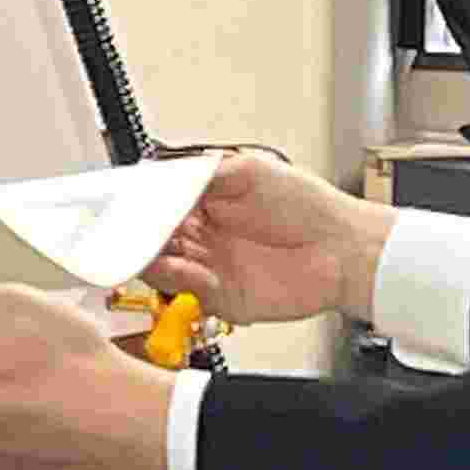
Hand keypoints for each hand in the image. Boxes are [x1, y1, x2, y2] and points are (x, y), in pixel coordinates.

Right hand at [146, 151, 392, 327]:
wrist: (343, 249)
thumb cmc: (308, 206)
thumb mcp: (250, 170)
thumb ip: (202, 175)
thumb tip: (161, 180)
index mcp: (207, 204)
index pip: (158, 207)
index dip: (141, 207)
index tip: (127, 205)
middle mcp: (206, 237)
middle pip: (153, 239)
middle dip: (139, 235)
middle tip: (132, 230)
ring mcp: (212, 268)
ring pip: (163, 267)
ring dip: (153, 259)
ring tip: (154, 250)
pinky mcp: (222, 299)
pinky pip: (189, 292)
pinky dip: (181, 280)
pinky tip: (190, 268)